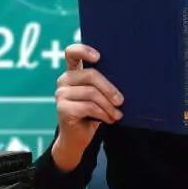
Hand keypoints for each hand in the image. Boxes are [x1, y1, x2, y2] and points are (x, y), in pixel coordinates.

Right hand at [51, 44, 123, 170]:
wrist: (78, 138)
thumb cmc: (93, 114)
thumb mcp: (99, 96)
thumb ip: (104, 85)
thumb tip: (126, 78)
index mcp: (74, 73)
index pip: (72, 53)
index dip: (84, 50)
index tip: (98, 57)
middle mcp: (64, 80)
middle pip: (90, 75)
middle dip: (110, 89)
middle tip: (121, 101)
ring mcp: (61, 94)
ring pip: (92, 93)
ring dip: (109, 106)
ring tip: (117, 115)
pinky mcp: (62, 108)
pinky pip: (89, 107)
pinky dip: (103, 114)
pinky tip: (109, 120)